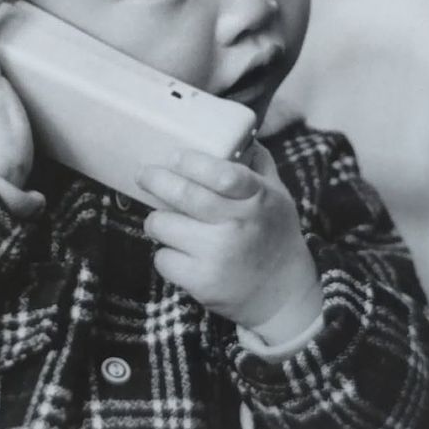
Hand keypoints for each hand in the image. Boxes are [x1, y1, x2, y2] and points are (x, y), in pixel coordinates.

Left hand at [137, 143, 317, 329]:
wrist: (284, 295)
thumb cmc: (273, 234)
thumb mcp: (277, 195)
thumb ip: (257, 164)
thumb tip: (240, 133)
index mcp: (258, 199)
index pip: (223, 174)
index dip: (193, 162)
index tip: (174, 155)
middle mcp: (239, 226)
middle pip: (184, 195)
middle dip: (155, 180)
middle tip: (144, 174)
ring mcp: (219, 256)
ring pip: (163, 225)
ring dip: (157, 220)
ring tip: (165, 220)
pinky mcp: (202, 282)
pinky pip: (162, 258)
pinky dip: (166, 254)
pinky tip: (180, 252)